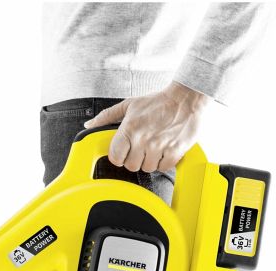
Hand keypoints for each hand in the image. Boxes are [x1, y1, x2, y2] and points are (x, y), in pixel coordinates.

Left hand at [83, 81, 209, 171]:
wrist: (186, 98)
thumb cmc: (157, 102)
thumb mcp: (129, 105)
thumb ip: (106, 116)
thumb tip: (89, 126)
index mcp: (129, 129)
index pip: (115, 157)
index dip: (119, 156)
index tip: (125, 151)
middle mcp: (143, 139)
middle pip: (131, 166)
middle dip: (135, 158)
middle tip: (142, 147)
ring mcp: (159, 146)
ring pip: (147, 168)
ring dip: (150, 160)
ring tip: (155, 146)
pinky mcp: (175, 150)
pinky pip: (164, 167)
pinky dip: (164, 161)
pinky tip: (165, 149)